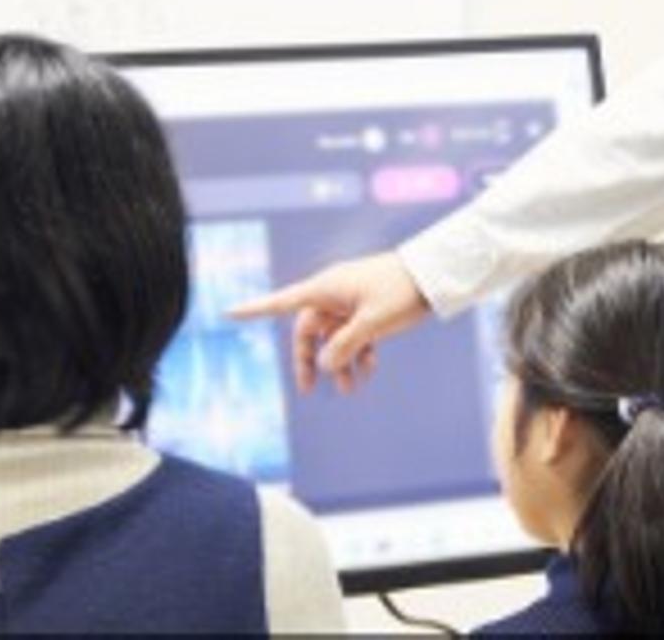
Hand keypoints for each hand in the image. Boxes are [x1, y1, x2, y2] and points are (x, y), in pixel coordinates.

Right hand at [228, 250, 431, 393]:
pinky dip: (358, 353)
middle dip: (310, 359)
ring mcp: (351, 301)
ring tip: (351, 389)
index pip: (282, 302)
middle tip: (309, 388)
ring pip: (334, 337)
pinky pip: (354, 334)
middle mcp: (333, 294)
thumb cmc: (401, 290)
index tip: (228, 312)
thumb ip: (345, 345)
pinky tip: (369, 371)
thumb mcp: (373, 322)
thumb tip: (324, 365)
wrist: (435, 274)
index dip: (254, 309)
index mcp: (326, 289)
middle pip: (308, 330)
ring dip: (339, 362)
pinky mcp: (368, 308)